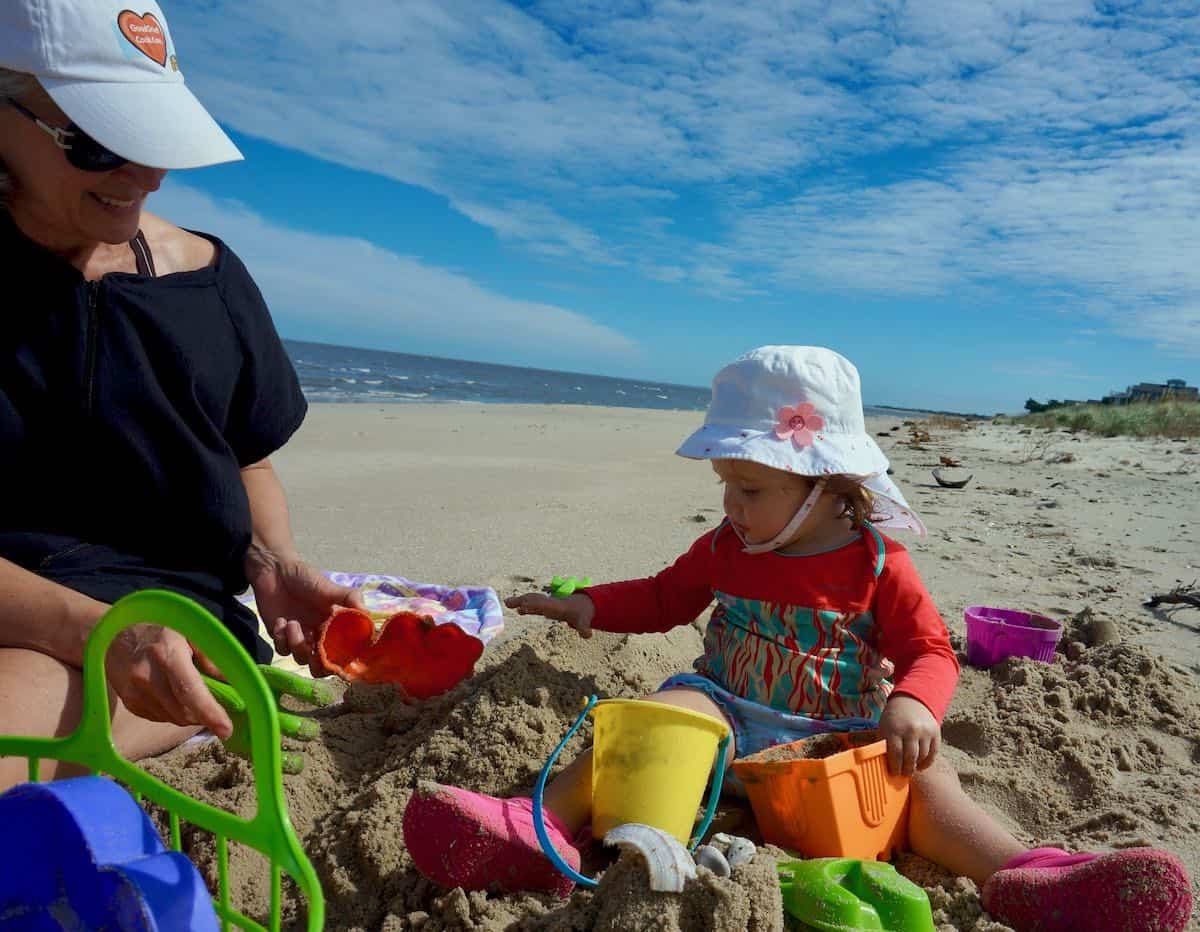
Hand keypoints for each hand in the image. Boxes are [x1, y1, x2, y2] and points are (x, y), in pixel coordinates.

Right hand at [106, 624, 233, 739]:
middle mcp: (147, 677)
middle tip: (218, 710)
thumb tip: (232, 682)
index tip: (226, 729)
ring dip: (190, 715)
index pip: (190, 691)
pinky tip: (175, 696)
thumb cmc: (159, 630)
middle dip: (204, 716)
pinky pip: (160, 718)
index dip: (210, 713)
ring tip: (196, 697)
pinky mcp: (129, 703)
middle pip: (183, 711)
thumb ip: (211, 658)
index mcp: (167, 655)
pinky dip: (174, 713)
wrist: (114, 634)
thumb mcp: (189, 632)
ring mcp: (134, 693)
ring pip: (173, 718)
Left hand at [246, 547, 364, 675]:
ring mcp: (299, 638)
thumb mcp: (330, 587)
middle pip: (321, 665)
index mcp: (334, 627)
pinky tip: (280, 620)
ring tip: (291, 623)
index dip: (340, 659)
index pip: (342, 652)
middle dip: (317, 665)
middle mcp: (318, 636)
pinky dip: (281, 638)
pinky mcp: (280, 636)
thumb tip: (368, 615)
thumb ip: (350, 598)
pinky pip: (282, 650)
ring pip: (300, 659)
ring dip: (296, 644)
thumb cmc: (306, 578)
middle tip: (313, 653)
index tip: (337, 656)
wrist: (275, 571)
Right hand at [504, 592, 594, 637]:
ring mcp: (547, 605)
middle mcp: (550, 603)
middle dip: (522, 600)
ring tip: (507, 603)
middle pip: (534, 599)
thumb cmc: (582, 613)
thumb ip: (584, 628)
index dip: (534, 605)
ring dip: (520, 601)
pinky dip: (525, 606)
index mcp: (558, 606)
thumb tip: (587, 635)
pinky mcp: (546, 608)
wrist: (584, 605)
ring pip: (531, 600)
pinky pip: (533, 606)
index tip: (523, 606)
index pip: (545, 604)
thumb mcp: (584, 621)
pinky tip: (518, 610)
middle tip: (508, 602)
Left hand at [878, 694, 939, 775]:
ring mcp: (925, 731)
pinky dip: (927, 762)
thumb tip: (882, 765)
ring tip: (911, 770)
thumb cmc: (894, 718)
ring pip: (922, 757)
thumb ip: (883, 744)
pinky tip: (920, 765)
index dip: (895, 767)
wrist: (911, 700)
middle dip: (906, 770)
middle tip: (903, 775)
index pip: (895, 754)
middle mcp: (911, 730)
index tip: (894, 774)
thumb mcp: (884, 727)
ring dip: (916, 766)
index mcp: (894, 729)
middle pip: (910, 757)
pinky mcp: (935, 733)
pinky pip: (933, 753)